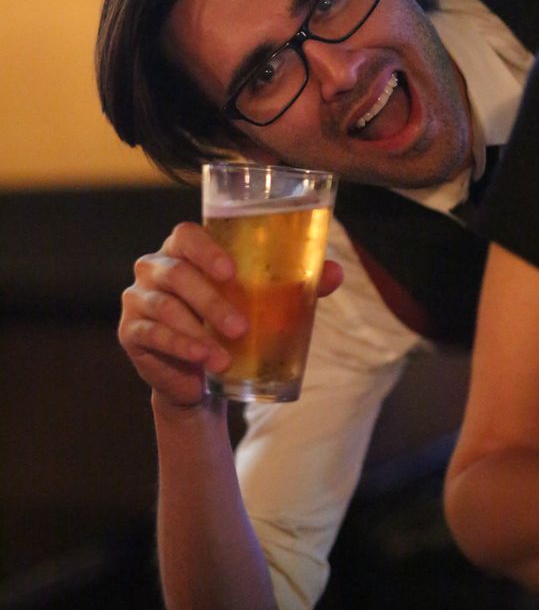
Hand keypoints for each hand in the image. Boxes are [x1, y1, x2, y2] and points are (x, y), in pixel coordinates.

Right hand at [119, 222, 342, 408]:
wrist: (201, 375)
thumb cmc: (232, 323)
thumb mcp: (261, 302)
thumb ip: (296, 284)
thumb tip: (336, 272)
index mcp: (185, 249)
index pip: (186, 235)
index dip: (206, 249)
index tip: (231, 273)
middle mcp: (155, 267)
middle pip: (177, 273)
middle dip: (210, 301)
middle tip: (240, 328)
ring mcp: (139, 298)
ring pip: (165, 306)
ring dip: (197, 332)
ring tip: (224, 356)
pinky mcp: (131, 331)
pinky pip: (152, 334)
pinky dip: (179, 348)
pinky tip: (202, 362)